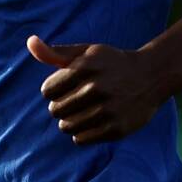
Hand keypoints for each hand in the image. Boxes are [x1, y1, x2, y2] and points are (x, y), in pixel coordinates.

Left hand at [29, 36, 165, 144]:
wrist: (151, 76)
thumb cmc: (111, 63)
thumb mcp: (85, 52)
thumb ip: (55, 52)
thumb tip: (30, 42)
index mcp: (85, 68)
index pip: (47, 91)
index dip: (53, 90)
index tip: (65, 87)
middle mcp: (97, 89)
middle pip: (55, 110)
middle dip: (60, 107)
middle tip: (74, 101)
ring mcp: (108, 110)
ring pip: (66, 127)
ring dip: (69, 122)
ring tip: (81, 112)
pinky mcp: (117, 129)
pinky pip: (81, 139)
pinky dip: (81, 133)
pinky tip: (91, 121)